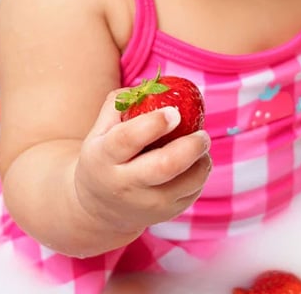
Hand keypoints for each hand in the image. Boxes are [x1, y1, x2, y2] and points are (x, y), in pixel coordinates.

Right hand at [74, 89, 211, 237]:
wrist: (98, 207)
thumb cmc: (105, 154)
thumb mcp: (101, 129)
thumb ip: (122, 103)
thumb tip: (155, 85)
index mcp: (104, 156)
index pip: (127, 139)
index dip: (153, 124)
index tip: (174, 112)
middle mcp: (124, 184)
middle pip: (164, 166)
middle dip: (190, 146)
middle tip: (202, 134)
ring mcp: (146, 204)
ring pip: (186, 183)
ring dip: (202, 161)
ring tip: (200, 145)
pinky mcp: (165, 215)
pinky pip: (192, 193)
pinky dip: (200, 174)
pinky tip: (194, 163)